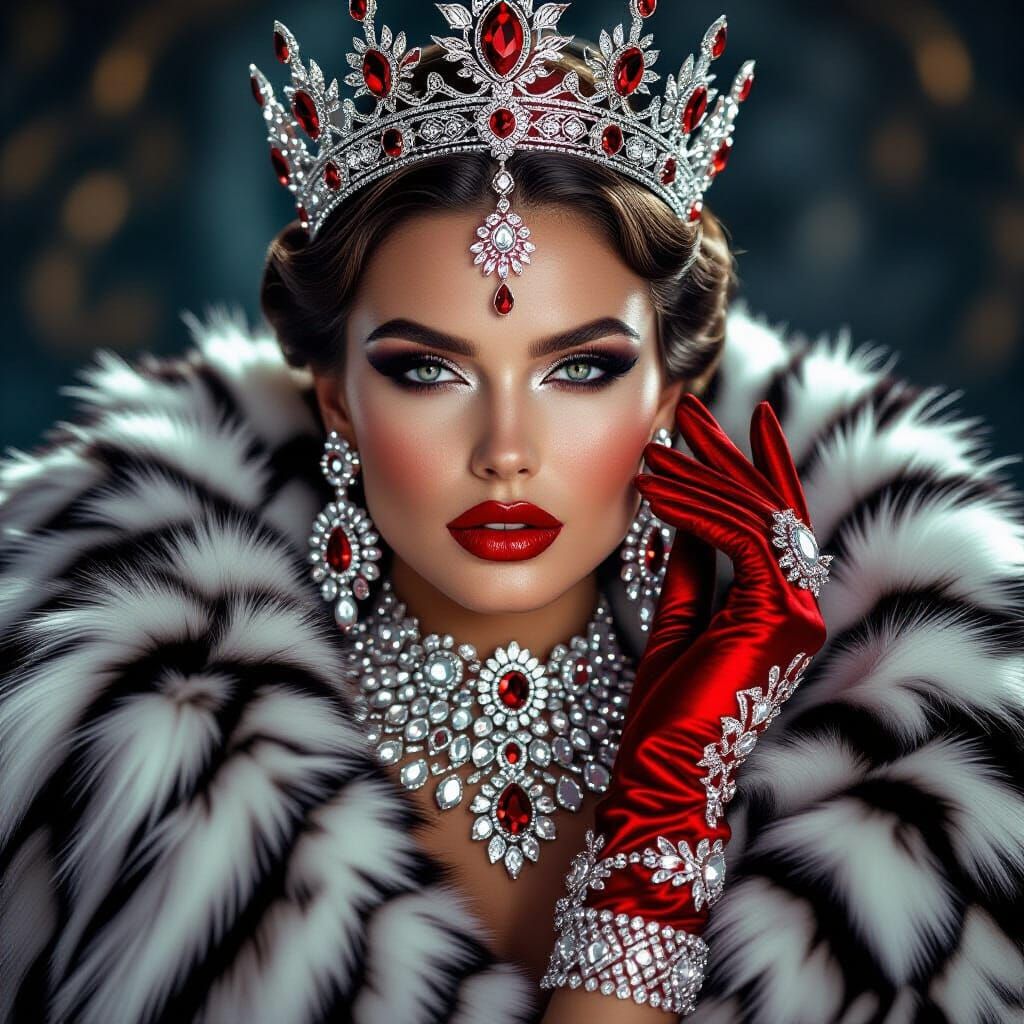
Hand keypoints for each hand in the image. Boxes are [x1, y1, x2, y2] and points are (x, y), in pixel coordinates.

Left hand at [541, 395, 829, 1014]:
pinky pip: (740, 539)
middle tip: (688, 407)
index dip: (747, 466)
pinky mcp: (779, 616)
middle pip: (769, 505)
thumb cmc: (665, 708)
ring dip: (702, 476)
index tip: (712, 425)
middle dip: (727, 452)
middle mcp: (800, 604)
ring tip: (653, 450)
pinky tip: (660, 490)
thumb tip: (684, 512)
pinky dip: (699, 508)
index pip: (768, 519)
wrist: (660, 772)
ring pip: (755, 514)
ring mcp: (797, 611)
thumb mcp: (678, 616)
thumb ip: (692, 567)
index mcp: (779, 605)